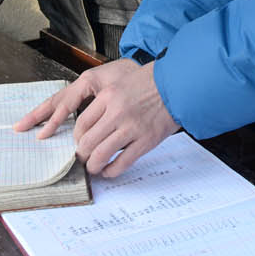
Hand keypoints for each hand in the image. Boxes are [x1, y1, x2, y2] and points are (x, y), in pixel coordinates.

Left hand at [15, 59, 179, 176]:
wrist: (177, 86)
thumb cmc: (149, 84)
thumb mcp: (120, 84)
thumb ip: (104, 103)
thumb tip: (87, 129)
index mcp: (108, 96)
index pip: (81, 124)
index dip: (77, 138)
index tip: (79, 143)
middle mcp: (117, 112)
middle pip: (87, 142)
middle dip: (81, 155)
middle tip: (83, 158)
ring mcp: (131, 128)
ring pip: (100, 155)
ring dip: (93, 166)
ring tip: (94, 167)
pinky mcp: (145, 141)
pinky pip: (121, 163)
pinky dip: (111, 171)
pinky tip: (109, 170)